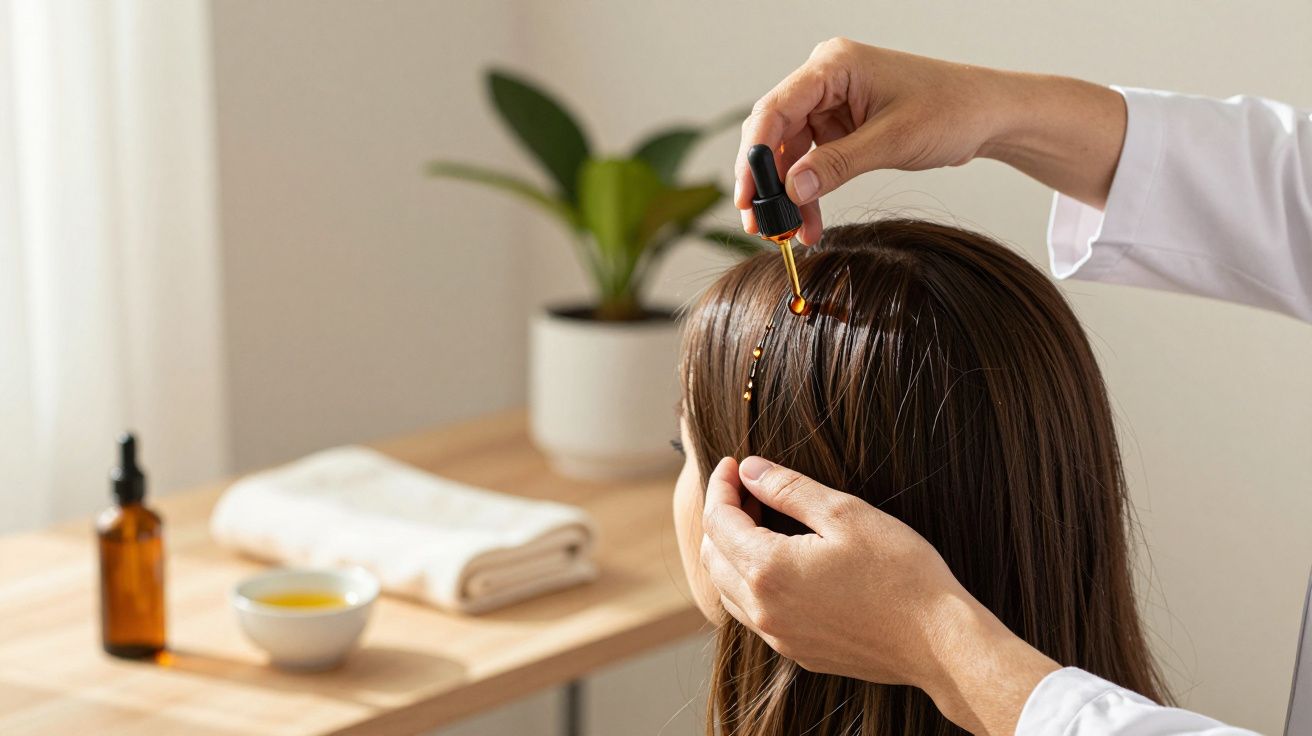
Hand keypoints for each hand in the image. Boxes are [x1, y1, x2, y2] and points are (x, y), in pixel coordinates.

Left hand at [700, 456, 1058, 734]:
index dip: (721, 486)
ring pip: (727, 589)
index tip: (735, 464)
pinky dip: (751, 582)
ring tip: (761, 520)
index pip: (717, 521)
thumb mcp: (845, 514)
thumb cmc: (900, 572)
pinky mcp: (798, 652)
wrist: (939, 642)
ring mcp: (779, 637)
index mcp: (768, 570)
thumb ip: (788, 489)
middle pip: (713, 556)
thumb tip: (750, 469)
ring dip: (732, 552)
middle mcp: (763, 610)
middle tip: (748, 488)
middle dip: (721, 517)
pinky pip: (754, 614)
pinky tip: (782, 562)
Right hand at [734, 39, 1125, 243]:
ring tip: (785, 234)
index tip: (748, 195)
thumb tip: (792, 191)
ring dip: (786, 196)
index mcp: (833, 65)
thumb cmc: (950, 110)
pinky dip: (807, 194)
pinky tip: (807, 224)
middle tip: (760, 224)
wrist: (988, 115)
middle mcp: (825, 80)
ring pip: (789, 154)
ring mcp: (830, 104)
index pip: (775, 108)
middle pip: (774, 132)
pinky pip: (811, 163)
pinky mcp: (839, 127)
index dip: (756, 155)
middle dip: (766, 181)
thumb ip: (838, 165)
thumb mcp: (892, 140)